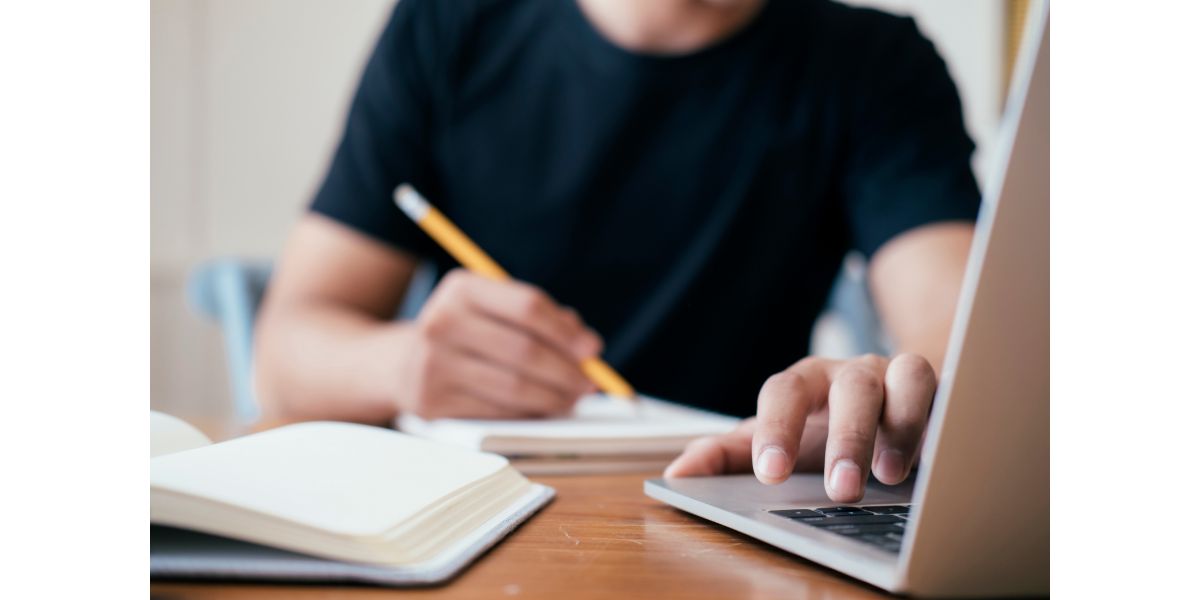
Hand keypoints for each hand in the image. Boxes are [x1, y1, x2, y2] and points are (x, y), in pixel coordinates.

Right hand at [393, 269, 601, 418]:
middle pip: (524, 350)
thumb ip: (542, 319)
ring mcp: (433, 365)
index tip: (593, 349)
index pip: (528, 307)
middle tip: (589, 383)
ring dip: (554, 398)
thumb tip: (586, 348)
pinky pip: (496, 412)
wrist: (401, 363)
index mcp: (462, 289)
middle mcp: (442, 322)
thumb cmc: (467, 333)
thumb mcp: (494, 310)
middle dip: (566, 370)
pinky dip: (529, 414)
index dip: (566, 331)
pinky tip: (543, 410)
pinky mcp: (432, 403)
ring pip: (514, 387)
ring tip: (572, 399)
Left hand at [664, 354, 936, 501]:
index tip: (769, 473)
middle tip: (839, 489)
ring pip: (908, 376)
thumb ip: (726, 456)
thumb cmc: (821, 429)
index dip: (776, 429)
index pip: (784, 392)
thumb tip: (676, 474)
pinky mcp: (943, 390)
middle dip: (846, 438)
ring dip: (902, 424)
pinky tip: (940, 456)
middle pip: (850, 387)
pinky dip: (945, 419)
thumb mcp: (775, 442)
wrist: (883, 406)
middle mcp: (853, 372)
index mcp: (805, 382)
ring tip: (891, 475)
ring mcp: (901, 375)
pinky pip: (950, 393)